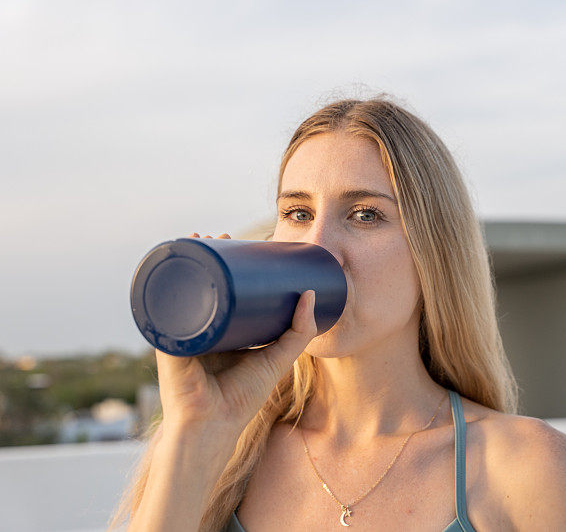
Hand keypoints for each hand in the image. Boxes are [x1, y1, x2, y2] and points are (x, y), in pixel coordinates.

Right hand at [154, 232, 316, 435]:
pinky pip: (160, 305)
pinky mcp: (166, 337)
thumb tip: (311, 293)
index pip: (224, 290)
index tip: (241, 243)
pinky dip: (163, 281)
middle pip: (202, 283)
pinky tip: (170, 259)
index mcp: (222, 330)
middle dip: (207, 255)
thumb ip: (299, 331)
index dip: (230, 266)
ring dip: (185, 259)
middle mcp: (199, 326)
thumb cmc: (242, 396)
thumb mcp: (278, 358)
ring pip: (181, 287)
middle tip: (221, 235)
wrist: (212, 424)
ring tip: (199, 237)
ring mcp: (181, 330)